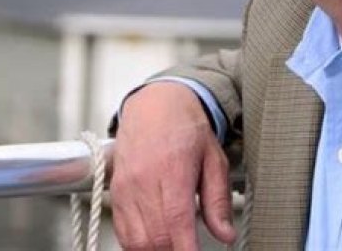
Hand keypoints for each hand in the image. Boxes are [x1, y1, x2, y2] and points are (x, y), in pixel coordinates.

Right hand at [110, 82, 236, 249]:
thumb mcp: (213, 157)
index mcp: (173, 168)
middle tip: (190, 246)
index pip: (177, 221)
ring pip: (136, 241)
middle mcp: (145, 179)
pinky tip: (156, 238)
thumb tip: (225, 234)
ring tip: (175, 243)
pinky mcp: (116, 193)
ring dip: (157, 249)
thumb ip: (218, 198)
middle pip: (156, 237)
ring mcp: (126, 188)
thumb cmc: (186, 128)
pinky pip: (123, 233)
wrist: (155, 105)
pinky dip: (139, 244)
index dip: (186, 249)